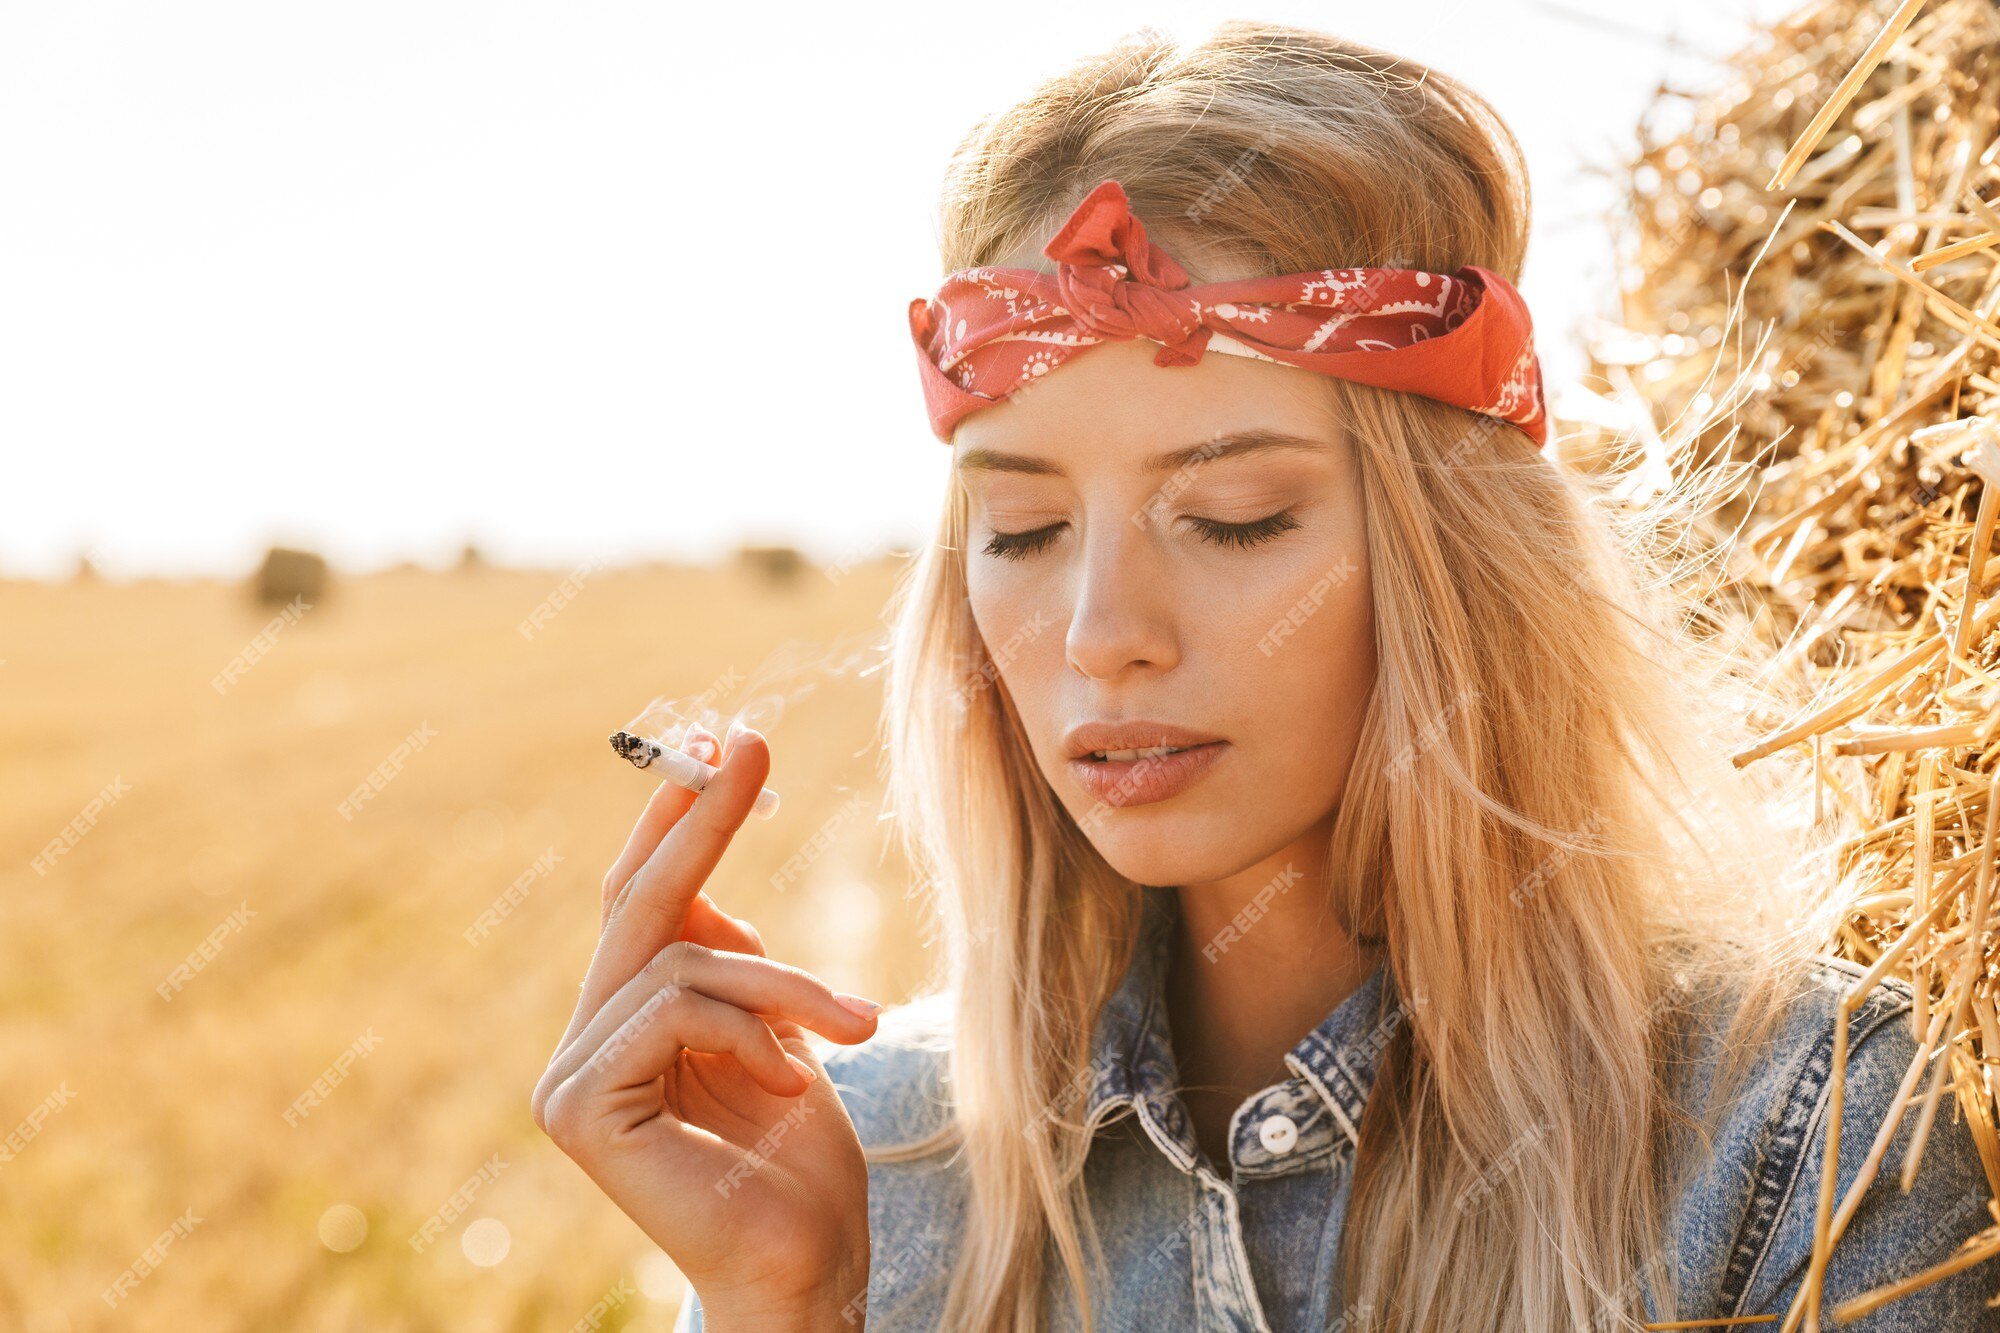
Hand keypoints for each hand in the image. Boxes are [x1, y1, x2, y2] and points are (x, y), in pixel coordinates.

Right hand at [532, 722, 876, 1317]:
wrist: (807, 1270)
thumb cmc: (799, 1167)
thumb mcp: (777, 1038)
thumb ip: (734, 969)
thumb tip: (714, 891)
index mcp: (625, 1024)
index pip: (640, 904)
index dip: (674, 820)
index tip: (720, 741)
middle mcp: (584, 1044)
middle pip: (638, 904)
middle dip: (701, 817)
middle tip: (751, 743)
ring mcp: (572, 1076)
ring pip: (680, 957)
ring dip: (783, 982)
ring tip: (852, 1026)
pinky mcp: (581, 1106)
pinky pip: (672, 1006)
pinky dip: (751, 1029)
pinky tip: (793, 1082)